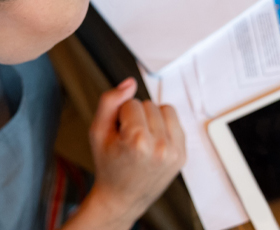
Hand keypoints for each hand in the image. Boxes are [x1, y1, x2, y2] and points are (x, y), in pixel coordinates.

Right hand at [63, 78, 185, 228]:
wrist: (121, 197)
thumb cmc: (108, 165)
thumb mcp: (97, 132)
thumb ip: (109, 102)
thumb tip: (130, 82)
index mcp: (137, 142)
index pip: (131, 103)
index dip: (120, 116)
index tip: (118, 136)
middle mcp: (160, 147)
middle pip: (149, 104)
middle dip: (136, 117)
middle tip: (128, 140)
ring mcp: (174, 152)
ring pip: (164, 109)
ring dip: (152, 119)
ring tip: (141, 140)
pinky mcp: (182, 155)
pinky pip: (175, 122)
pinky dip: (164, 127)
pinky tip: (153, 143)